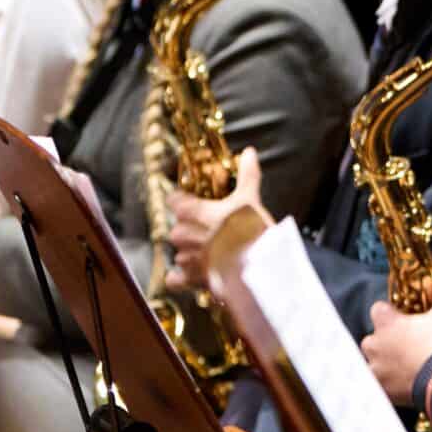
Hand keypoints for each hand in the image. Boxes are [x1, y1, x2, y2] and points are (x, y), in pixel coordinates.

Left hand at [166, 147, 269, 287]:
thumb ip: (247, 174)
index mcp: (191, 212)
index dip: (184, 200)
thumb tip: (249, 153)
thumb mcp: (250, 198)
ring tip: (214, 252)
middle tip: (212, 229)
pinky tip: (192, 275)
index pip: (174, 200)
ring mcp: (185, 258)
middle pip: (178, 228)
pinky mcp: (192, 278)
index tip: (193, 201)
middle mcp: (182, 235)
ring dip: (192, 252)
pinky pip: (176, 279)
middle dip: (191, 229)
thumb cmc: (251, 230)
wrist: (257, 265)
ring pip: (180, 252)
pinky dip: (181, 278)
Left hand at [362, 268, 431, 403]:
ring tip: (405, 368)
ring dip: (383, 364)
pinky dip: (385, 385)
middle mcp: (375, 344)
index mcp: (387, 323)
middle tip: (407, 346)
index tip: (403, 319)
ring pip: (372, 362)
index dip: (389, 313)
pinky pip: (377, 385)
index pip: (378, 310)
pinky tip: (401, 384)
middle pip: (373, 338)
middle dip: (385, 342)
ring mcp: (375, 368)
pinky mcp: (380, 388)